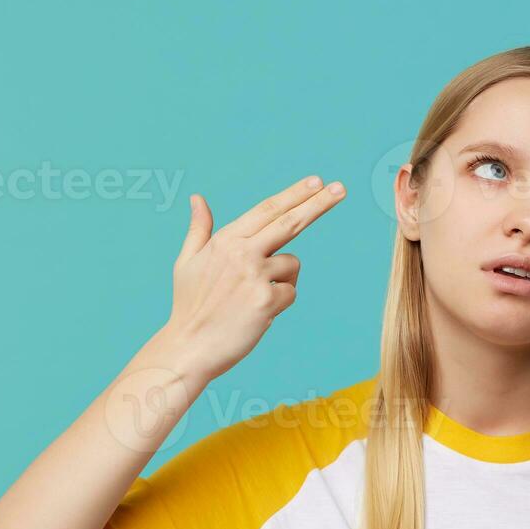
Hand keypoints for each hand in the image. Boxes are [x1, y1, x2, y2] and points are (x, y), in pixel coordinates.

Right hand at [161, 174, 345, 384]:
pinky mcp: (267, 301)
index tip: (316, 181)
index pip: (267, 210)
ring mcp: (255, 276)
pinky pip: (290, 293)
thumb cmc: (189, 306)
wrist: (188, 347)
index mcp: (225, 240)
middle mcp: (242, 253)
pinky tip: (256, 313)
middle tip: (341, 188)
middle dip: (318, 203)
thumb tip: (197, 198)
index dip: (294, 194)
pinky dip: (279, 302)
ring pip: (292, 265)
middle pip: (290, 222)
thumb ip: (199, 229)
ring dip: (281, 279)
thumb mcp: (187, 262)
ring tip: (252, 298)